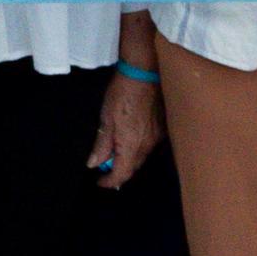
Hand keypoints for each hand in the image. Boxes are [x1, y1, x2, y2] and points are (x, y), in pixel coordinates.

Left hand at [86, 69, 163, 185]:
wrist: (143, 74)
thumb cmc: (122, 94)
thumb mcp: (105, 120)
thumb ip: (101, 145)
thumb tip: (94, 163)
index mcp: (131, 145)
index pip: (122, 174)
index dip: (110, 181)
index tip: (100, 181)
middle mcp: (147, 145)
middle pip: (133, 168)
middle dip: (119, 171)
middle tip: (104, 167)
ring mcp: (156, 137)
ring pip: (141, 157)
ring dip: (128, 159)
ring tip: (115, 152)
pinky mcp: (161, 129)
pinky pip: (149, 146)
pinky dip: (137, 148)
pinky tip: (129, 139)